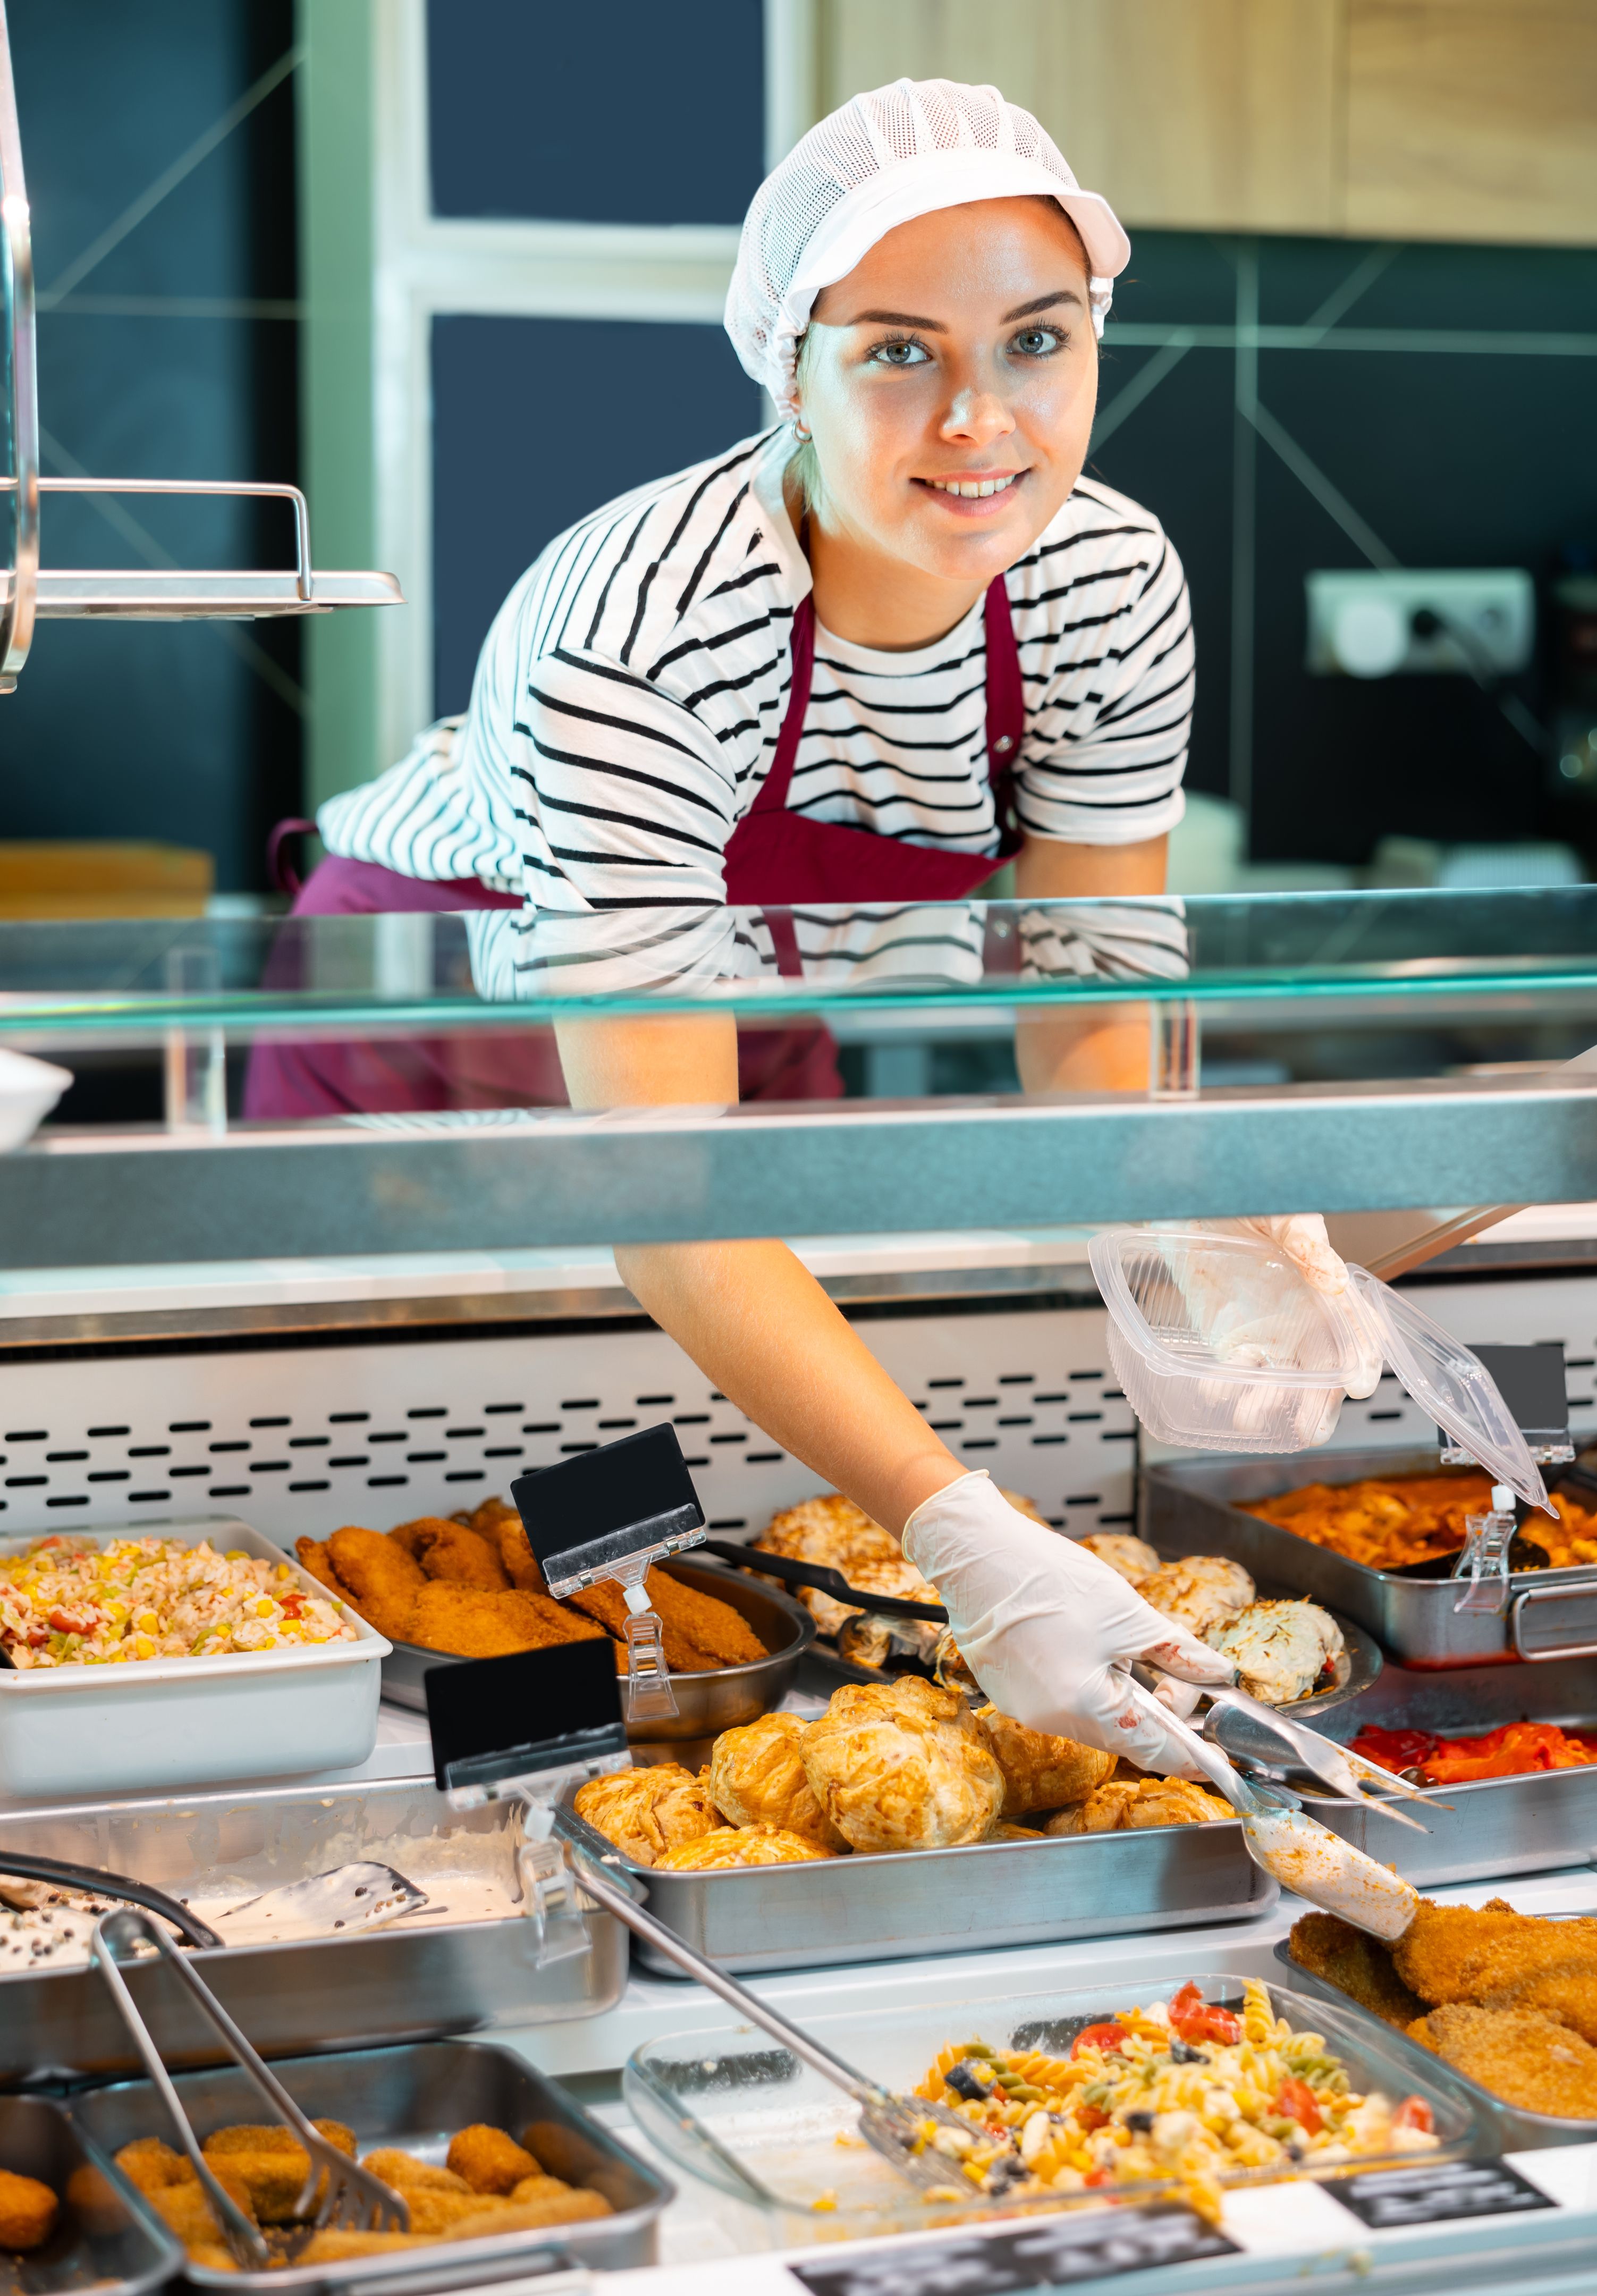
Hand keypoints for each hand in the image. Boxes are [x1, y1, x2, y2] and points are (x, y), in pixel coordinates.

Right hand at [902, 1473, 1234, 1777]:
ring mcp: (1024, 1709)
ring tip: (1122, 1651)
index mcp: (1084, 1706)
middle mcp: (1050, 1720)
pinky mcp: (1009, 1692)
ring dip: (1121, 1698)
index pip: (1152, 1749)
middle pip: (1122, 1736)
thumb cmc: (1048, 1578)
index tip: (1216, 1763)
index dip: (1190, 1756)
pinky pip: (1062, 1704)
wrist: (977, 1552)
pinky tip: (1086, 1649)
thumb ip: (1178, 1653)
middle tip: (1177, 1680)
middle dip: (1156, 1714)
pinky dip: (1086, 1688)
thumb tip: (1219, 1675)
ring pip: (1093, 1720)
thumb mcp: (1128, 1614)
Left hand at [1163, 1216, 1380, 1396]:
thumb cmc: (1247, 1202)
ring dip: (1269, 1406)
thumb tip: (1335, 1280)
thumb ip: (1307, 1243)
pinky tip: (1215, 1389)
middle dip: (1319, 1407)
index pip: (1358, 1334)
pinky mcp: (1229, 1340)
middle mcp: (1303, 1323)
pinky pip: (1234, 1373)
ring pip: (1280, 1385)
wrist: (1191, 1205)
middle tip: (1308, 1428)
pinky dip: (1226, 1387)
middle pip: (1323, 1376)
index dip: (1363, 1361)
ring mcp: (1267, 1336)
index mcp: (1327, 1292)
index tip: (1358, 1384)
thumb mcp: (1283, 1213)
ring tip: (1250, 1416)